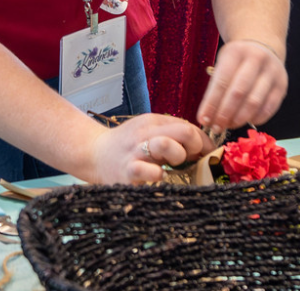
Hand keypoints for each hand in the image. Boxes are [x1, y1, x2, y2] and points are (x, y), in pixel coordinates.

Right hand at [87, 114, 212, 183]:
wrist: (93, 154)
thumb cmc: (127, 145)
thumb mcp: (149, 130)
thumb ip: (173, 133)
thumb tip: (203, 145)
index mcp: (153, 122)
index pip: (189, 127)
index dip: (204, 143)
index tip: (207, 155)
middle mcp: (146, 134)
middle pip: (185, 133)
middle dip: (195, 148)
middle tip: (189, 159)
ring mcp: (136, 152)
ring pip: (167, 146)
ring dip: (177, 157)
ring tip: (170, 166)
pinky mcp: (127, 171)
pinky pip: (148, 171)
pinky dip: (157, 175)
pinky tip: (157, 177)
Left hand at [197, 39, 288, 129]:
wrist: (262, 47)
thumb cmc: (237, 61)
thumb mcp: (223, 64)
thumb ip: (215, 87)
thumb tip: (207, 117)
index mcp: (236, 52)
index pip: (221, 82)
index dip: (211, 104)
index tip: (203, 120)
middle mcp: (256, 59)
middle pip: (238, 93)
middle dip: (225, 114)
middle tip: (216, 127)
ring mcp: (272, 72)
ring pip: (254, 102)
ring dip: (239, 119)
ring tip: (229, 126)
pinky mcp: (282, 85)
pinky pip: (269, 107)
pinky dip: (256, 118)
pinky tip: (246, 122)